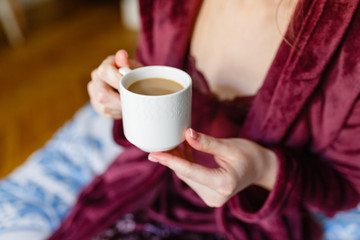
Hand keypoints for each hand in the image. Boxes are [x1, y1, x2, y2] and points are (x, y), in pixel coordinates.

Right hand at [87, 49, 142, 118]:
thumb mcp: (135, 69)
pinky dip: (118, 112)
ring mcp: (94, 92)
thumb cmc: (134, 76)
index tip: (129, 87)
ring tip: (130, 104)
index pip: (105, 72)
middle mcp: (96, 77)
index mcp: (105, 66)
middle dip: (120, 101)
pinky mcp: (96, 104)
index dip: (117, 81)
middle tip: (133, 102)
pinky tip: (124, 107)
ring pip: (104, 106)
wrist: (131, 84)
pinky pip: (106, 113)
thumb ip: (128, 64)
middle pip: (102, 94)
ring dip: (120, 108)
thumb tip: (122, 55)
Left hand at [148, 128, 277, 207]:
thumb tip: (186, 134)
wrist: (260, 168)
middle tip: (164, 139)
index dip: (170, 161)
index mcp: (223, 184)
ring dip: (179, 160)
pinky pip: (191, 178)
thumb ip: (207, 142)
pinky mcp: (209, 195)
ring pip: (186, 176)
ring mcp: (212, 198)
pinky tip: (183, 150)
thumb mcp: (229, 146)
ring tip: (174, 141)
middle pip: (186, 174)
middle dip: (173, 157)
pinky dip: (186, 164)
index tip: (153, 154)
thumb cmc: (249, 155)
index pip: (190, 172)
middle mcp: (216, 196)